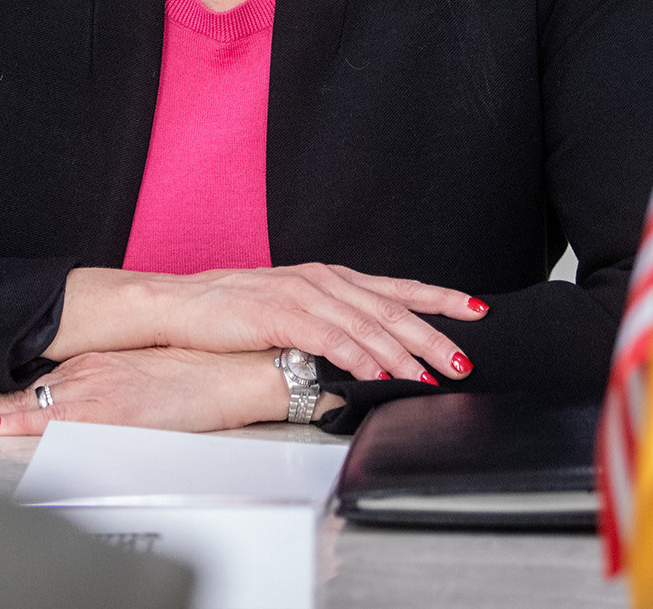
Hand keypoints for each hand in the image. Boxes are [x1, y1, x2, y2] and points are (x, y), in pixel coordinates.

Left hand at [0, 348, 302, 435]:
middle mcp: (83, 375)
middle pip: (14, 393)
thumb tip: (70, 410)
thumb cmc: (192, 376)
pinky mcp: (111, 410)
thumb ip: (98, 394)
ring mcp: (94, 391)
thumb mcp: (134, 381)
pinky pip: (57, 421)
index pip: (25, 385)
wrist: (232, 370)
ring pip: (24, 405)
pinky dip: (22, 423)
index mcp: (86, 369)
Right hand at [48, 264, 486, 383]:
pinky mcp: (278, 313)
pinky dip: (357, 355)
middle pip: (389, 306)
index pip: (395, 286)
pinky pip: (327, 337)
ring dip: (401, 352)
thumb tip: (366, 349)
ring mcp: (299, 293)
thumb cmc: (227, 313)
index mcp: (327, 277)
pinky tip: (376, 373)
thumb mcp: (288, 311)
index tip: (475, 310)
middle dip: (431, 335)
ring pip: (365, 323)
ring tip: (428, 376)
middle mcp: (319, 279)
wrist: (177, 304)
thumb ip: (328, 324)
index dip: (438, 298)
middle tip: (462, 359)